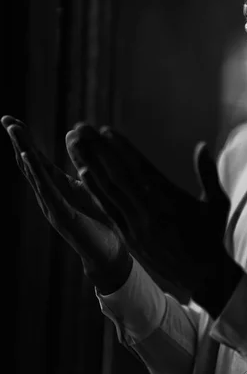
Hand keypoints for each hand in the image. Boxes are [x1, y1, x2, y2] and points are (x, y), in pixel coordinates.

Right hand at [1, 115, 131, 293]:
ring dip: (24, 151)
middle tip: (6, 119)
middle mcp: (49, 197)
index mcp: (57, 188)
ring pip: (34, 175)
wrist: (110, 255)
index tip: (11, 120)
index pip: (36, 160)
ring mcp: (52, 207)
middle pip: (29, 164)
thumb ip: (81, 163)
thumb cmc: (101, 222)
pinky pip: (47, 191)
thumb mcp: (90, 186)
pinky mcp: (62, 216)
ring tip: (15, 131)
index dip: (24, 141)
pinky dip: (37, 173)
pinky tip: (29, 157)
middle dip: (18, 141)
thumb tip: (73, 134)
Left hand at [69, 123, 241, 306]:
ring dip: (90, 164)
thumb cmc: (212, 235)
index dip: (122, 148)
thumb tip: (203, 145)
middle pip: (118, 174)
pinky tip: (83, 173)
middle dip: (98, 149)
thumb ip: (207, 173)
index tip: (106, 130)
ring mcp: (137, 225)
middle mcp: (150, 210)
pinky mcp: (130, 238)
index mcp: (170, 198)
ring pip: (109, 190)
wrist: (203, 275)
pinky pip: (108, 210)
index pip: (140, 167)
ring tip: (76, 145)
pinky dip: (95, 191)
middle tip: (81, 129)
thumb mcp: (217, 203)